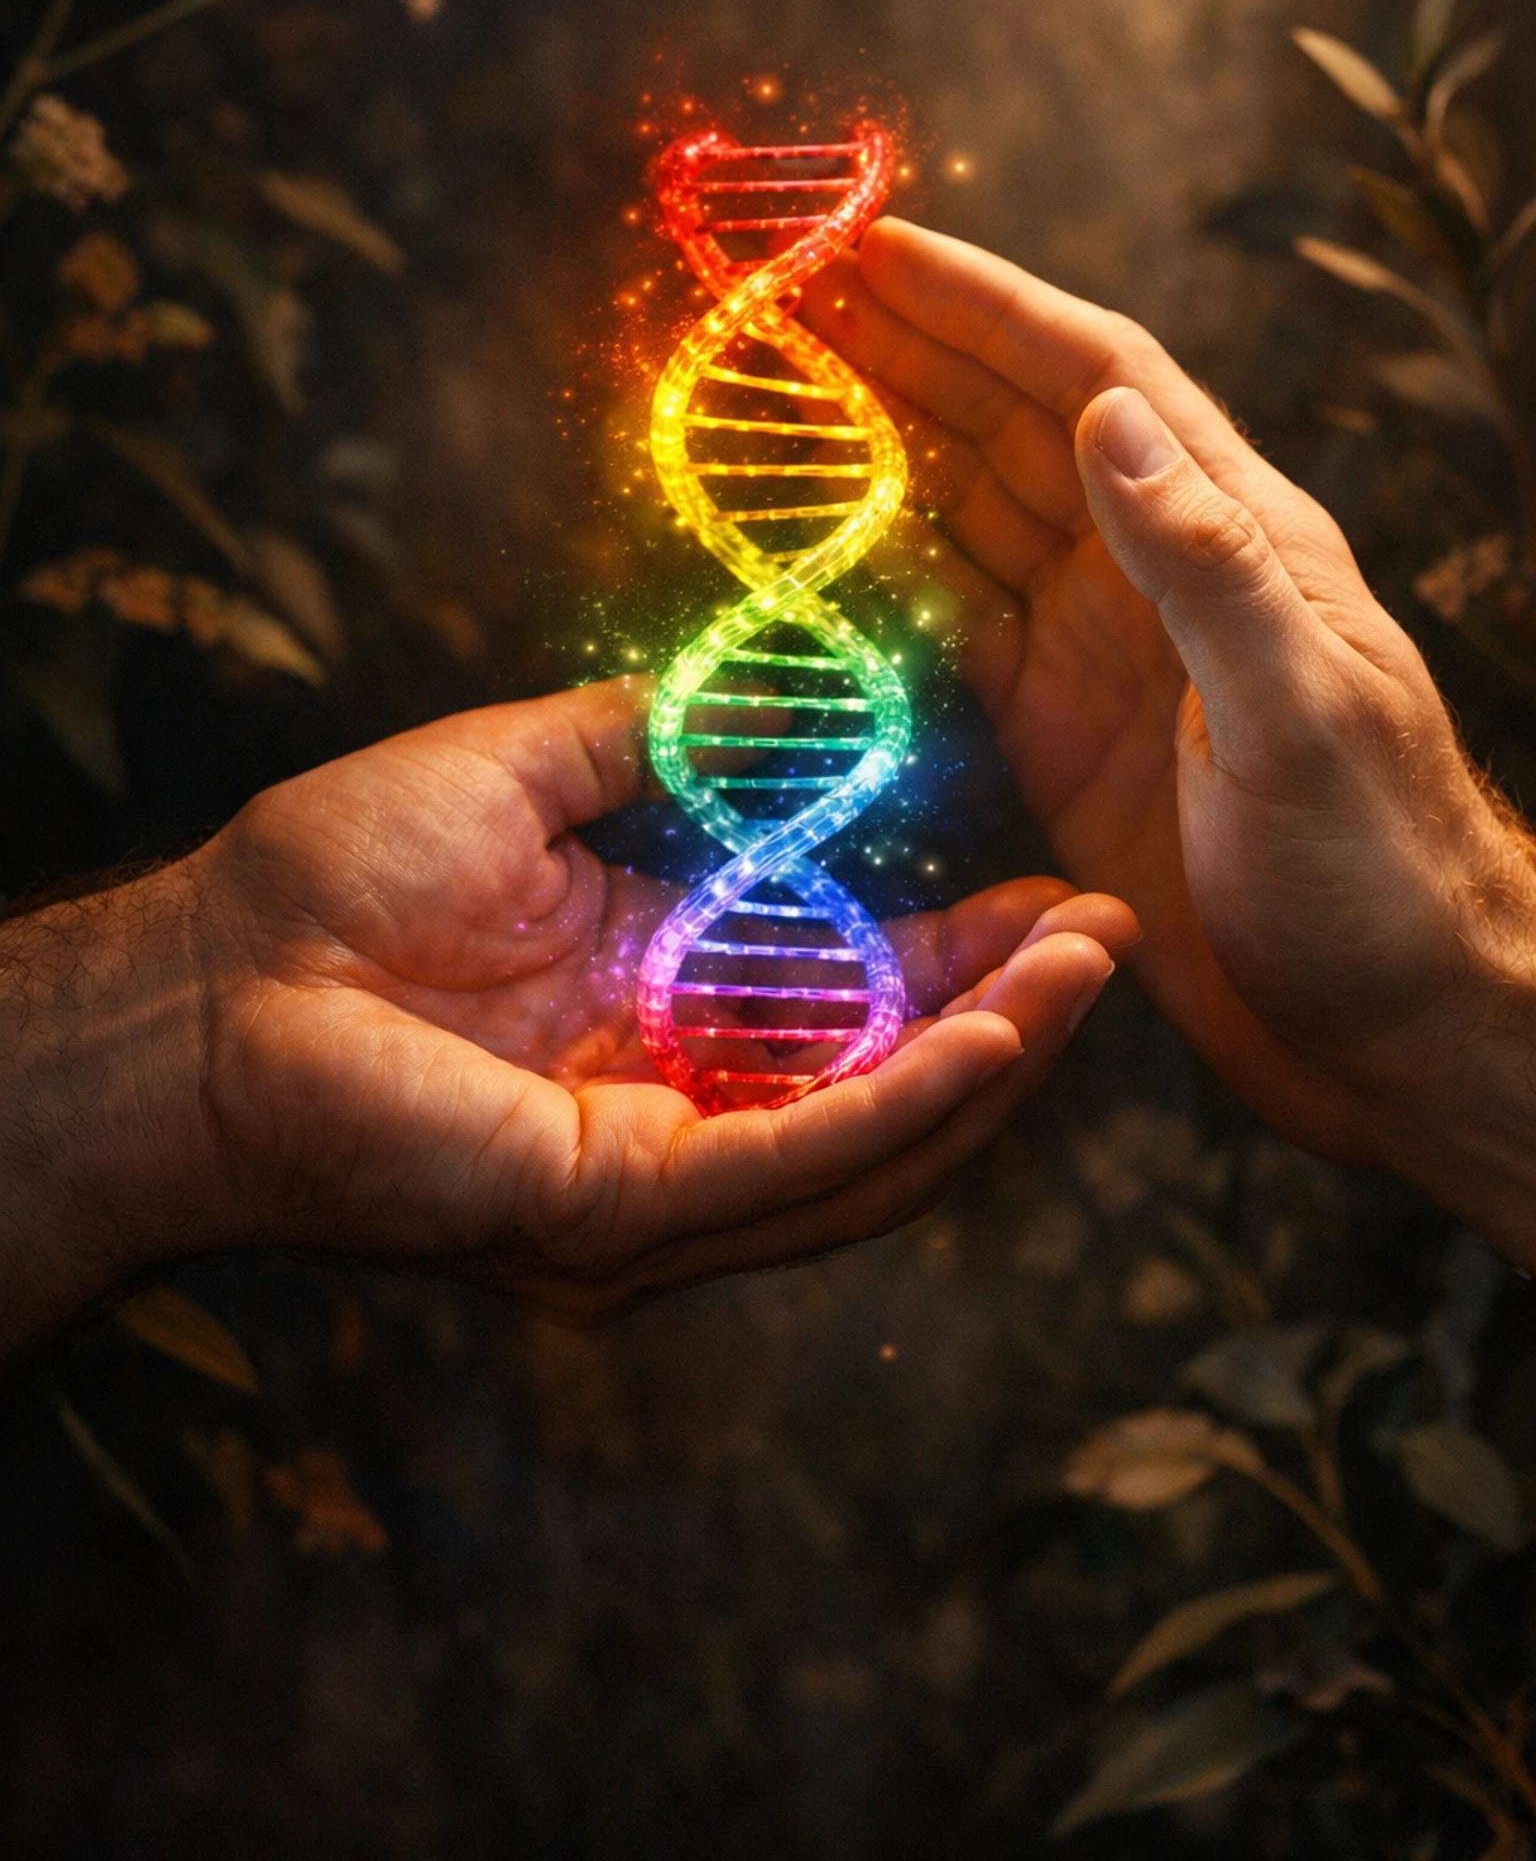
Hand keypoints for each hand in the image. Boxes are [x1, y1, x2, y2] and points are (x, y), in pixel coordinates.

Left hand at [0, 678, 1135, 1347]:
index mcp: (663, 1017)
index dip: (960, 954)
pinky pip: (795, 1163)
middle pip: (888, 1090)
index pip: (850, 1004)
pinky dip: (906, 1101)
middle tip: (1116, 933)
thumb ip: (651, 740)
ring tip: (1092, 972)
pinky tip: (995, 1036)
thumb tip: (763, 691)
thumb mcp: (528, 771)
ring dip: (994, 1060)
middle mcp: (679, 1112)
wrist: (205, 978)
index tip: (1053, 889)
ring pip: (871, 1143)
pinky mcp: (623, 1205)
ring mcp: (659, 1177)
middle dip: (1011, 1018)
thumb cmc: (335, 883)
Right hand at [803, 219, 1535, 1260]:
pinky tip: (811, 565)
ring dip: (876, 458)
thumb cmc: (1381, 872)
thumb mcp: (1301, 713)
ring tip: (770, 403)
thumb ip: (1205, 567)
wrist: (1398, 1031)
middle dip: (902, 355)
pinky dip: (880, 595)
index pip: (1093, 380)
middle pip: (1010, 431)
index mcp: (1234, 536)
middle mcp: (1158, 578)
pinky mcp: (1061, 741)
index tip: (870, 247)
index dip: (983, 304)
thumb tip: (1107, 418)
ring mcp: (1104, 658)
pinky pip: (953, 641)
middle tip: (780, 300)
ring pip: (969, 523)